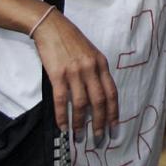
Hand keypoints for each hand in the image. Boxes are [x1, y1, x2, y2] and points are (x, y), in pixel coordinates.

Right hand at [31, 10, 117, 139]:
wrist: (52, 27)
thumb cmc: (71, 41)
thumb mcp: (91, 53)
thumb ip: (96, 71)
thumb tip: (99, 95)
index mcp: (101, 64)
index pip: (111, 92)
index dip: (113, 112)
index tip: (114, 127)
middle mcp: (91, 69)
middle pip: (99, 101)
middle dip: (100, 122)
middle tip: (98, 138)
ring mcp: (74, 72)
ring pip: (81, 103)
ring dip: (80, 123)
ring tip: (79, 135)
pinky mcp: (57, 75)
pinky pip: (61, 100)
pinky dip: (62, 116)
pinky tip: (63, 126)